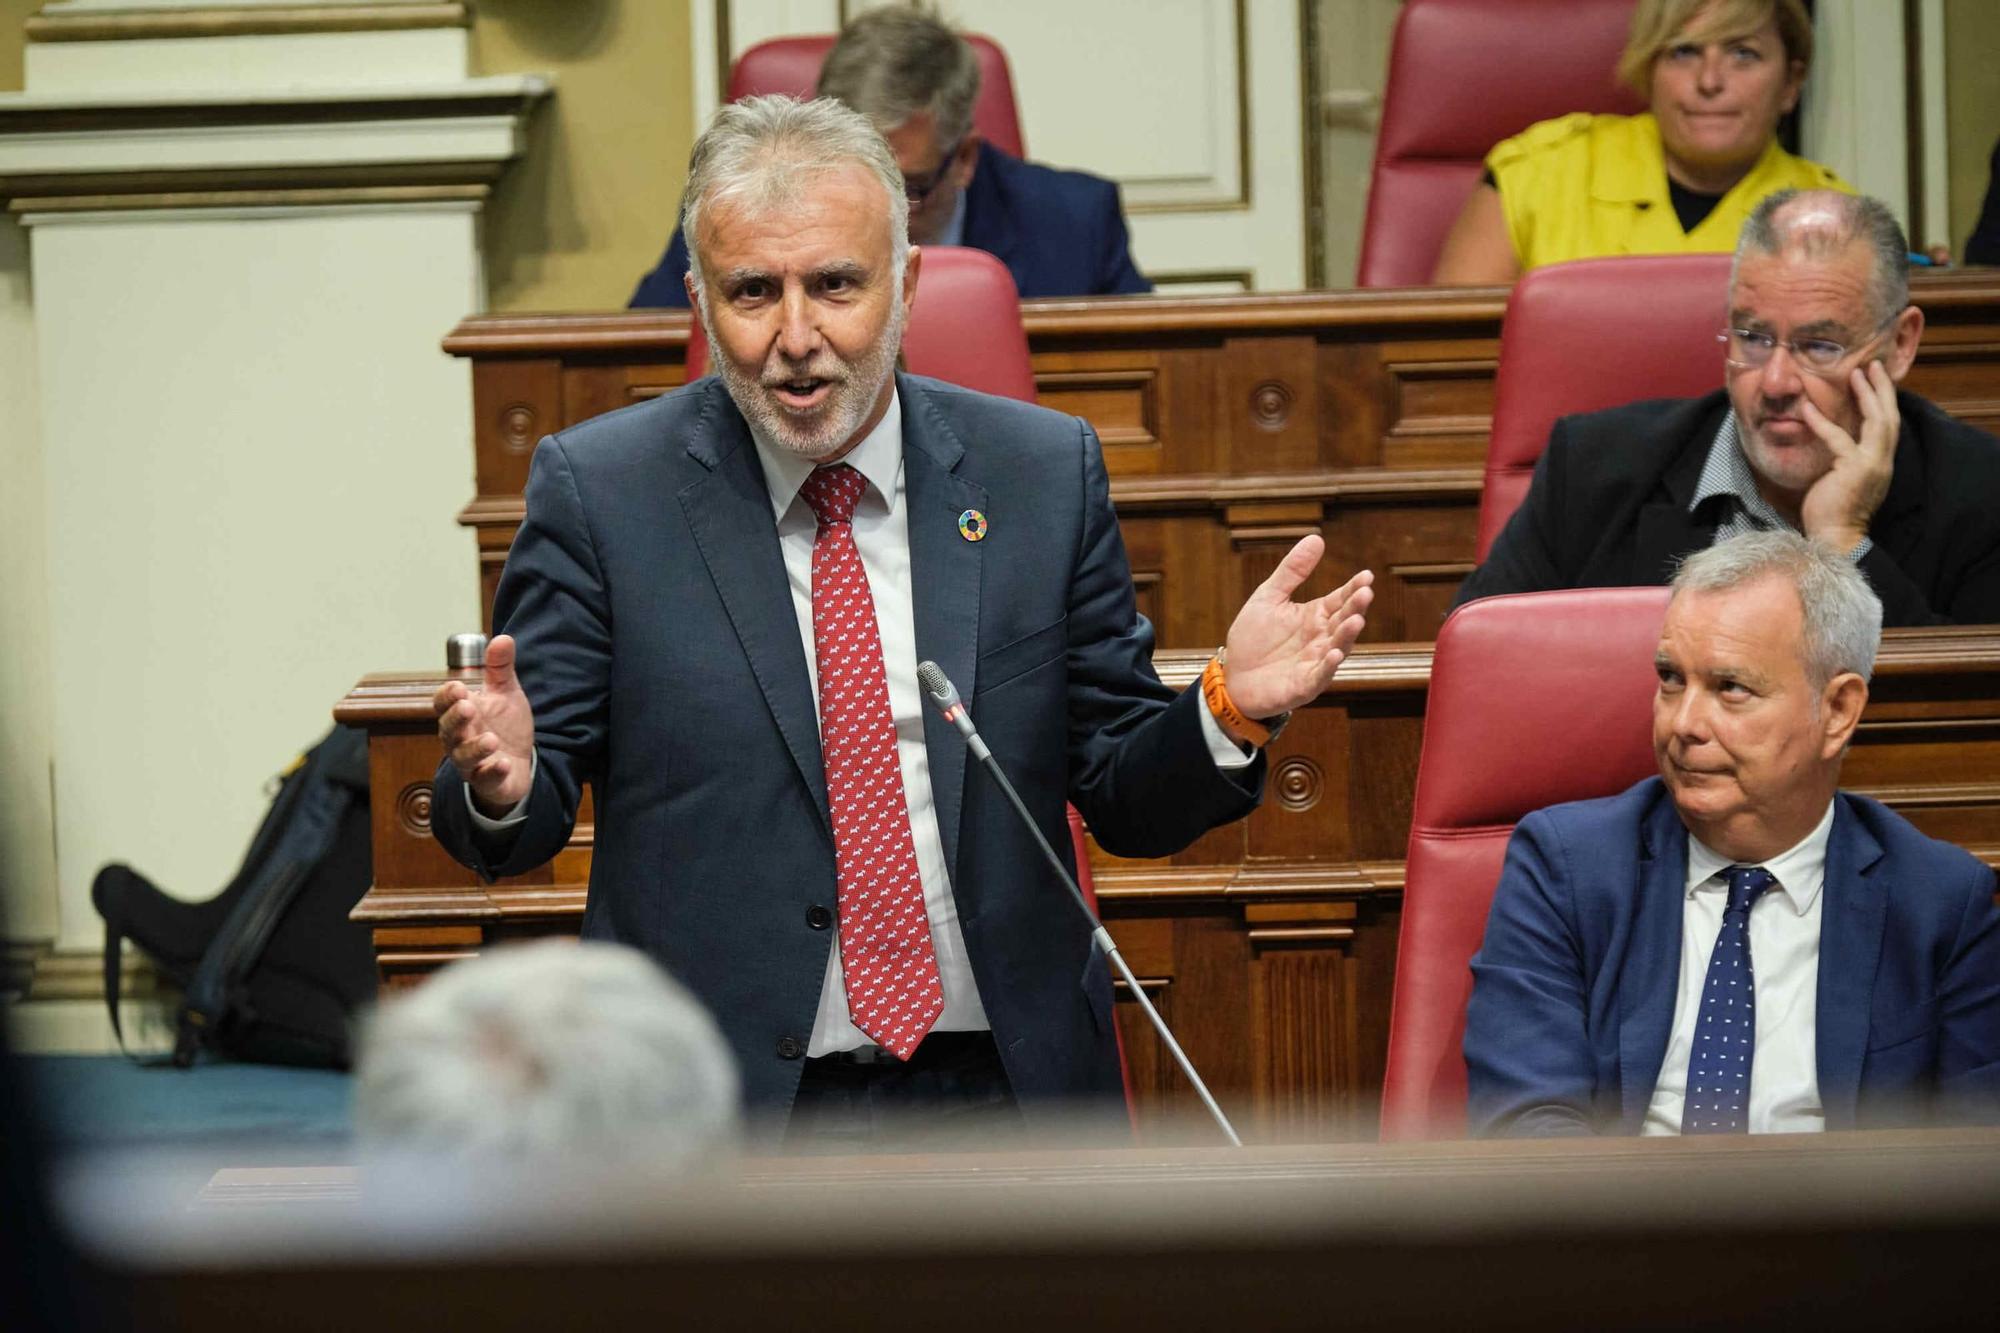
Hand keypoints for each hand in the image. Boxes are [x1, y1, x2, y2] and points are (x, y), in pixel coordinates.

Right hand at [433, 633, 535, 815]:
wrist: (519, 763)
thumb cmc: (504, 726)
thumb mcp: (505, 693)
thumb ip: (500, 668)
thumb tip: (503, 638)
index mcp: (460, 714)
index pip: (442, 704)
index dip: (447, 696)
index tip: (458, 687)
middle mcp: (459, 739)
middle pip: (447, 730)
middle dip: (455, 719)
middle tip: (468, 706)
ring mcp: (472, 763)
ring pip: (463, 757)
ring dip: (475, 748)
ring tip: (491, 739)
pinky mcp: (488, 782)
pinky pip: (485, 780)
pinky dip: (492, 773)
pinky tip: (503, 763)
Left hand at [1221, 535, 1373, 718]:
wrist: (1233, 677)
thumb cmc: (1253, 638)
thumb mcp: (1269, 597)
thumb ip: (1292, 571)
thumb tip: (1316, 538)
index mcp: (1315, 616)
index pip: (1340, 599)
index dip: (1353, 588)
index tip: (1366, 575)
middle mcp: (1321, 638)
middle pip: (1343, 621)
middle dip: (1355, 607)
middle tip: (1365, 592)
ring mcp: (1315, 662)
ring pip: (1338, 647)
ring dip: (1347, 635)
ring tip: (1356, 620)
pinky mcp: (1304, 684)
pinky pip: (1320, 675)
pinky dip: (1328, 666)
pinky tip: (1334, 654)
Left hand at [1798, 361, 1898, 553]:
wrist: (1834, 538)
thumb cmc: (1832, 511)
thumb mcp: (1844, 478)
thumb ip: (1845, 458)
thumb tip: (1833, 440)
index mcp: (1881, 462)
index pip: (1888, 425)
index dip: (1883, 400)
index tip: (1875, 380)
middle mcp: (1882, 461)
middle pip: (1889, 416)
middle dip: (1882, 388)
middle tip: (1872, 365)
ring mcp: (1872, 464)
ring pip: (1877, 421)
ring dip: (1867, 395)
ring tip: (1855, 373)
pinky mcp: (1854, 469)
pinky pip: (1838, 439)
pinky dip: (1822, 422)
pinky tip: (1807, 408)